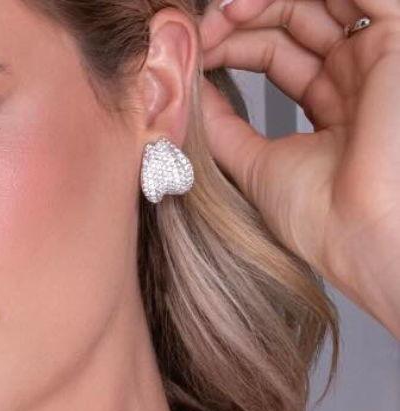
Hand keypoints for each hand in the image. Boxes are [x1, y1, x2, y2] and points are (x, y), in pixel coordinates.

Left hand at [198, 0, 399, 336]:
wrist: (362, 235)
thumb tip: (184, 92)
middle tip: (202, 31)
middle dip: (241, 18)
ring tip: (225, 15)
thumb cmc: (322, 218)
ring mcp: (379, 58)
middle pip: (296, 19)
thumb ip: (221, 125)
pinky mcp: (398, 41)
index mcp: (333, 104)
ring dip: (268, 1)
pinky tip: (254, 3)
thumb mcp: (253, 162)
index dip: (231, 43)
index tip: (191, 52)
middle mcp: (359, 77)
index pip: (277, 51)